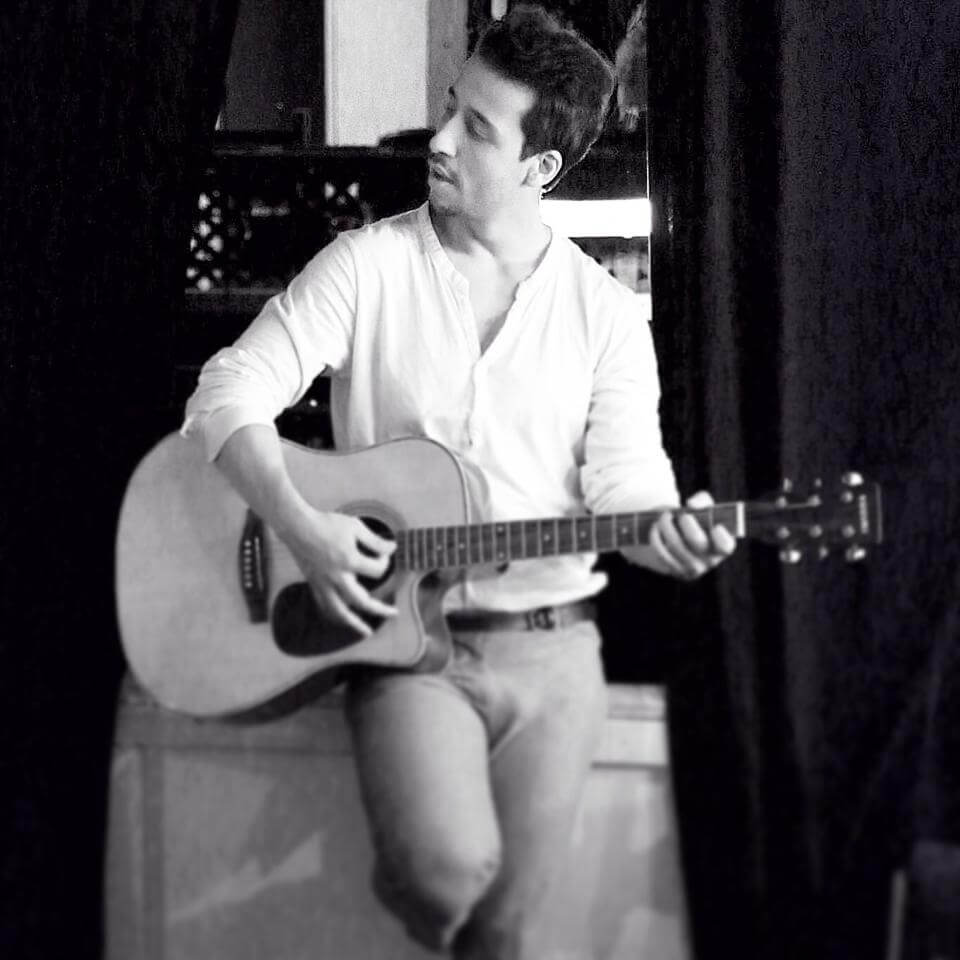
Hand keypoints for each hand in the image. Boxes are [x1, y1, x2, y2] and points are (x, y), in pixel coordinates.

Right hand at [281, 509, 397, 635]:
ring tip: (366, 632)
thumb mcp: (355, 527)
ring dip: (355, 624)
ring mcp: (324, 583)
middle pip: (362, 601)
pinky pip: (325, 607)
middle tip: (394, 612)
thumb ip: (375, 541)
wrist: (297, 526)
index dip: (385, 562)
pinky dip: (336, 616)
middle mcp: (337, 577)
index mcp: (349, 560)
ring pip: (340, 612)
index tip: (383, 555)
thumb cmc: (327, 524)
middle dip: (380, 609)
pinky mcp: (314, 585)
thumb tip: (393, 549)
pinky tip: (344, 619)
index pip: (377, 571)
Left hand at [649, 491, 735, 579]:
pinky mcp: (675, 571)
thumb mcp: (703, 508)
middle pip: (696, 540)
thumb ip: (703, 500)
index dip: (721, 538)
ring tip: (664, 516)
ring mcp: (692, 569)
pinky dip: (656, 537)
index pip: (726, 546)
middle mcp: (710, 560)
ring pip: (675, 545)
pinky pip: (662, 553)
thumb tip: (692, 505)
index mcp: (722, 545)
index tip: (715, 526)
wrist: (675, 538)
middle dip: (685, 522)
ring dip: (666, 526)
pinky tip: (655, 529)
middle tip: (680, 513)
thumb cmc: (695, 521)